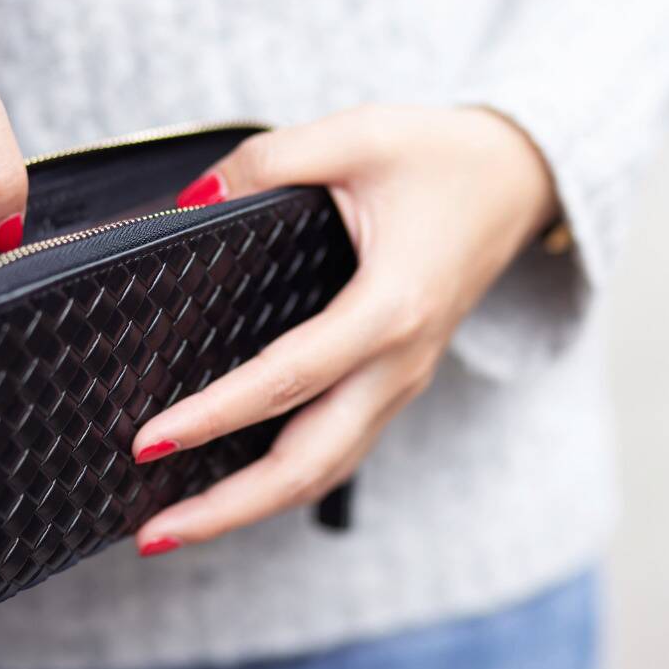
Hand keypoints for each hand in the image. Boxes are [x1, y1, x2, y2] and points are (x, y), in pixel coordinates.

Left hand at [130, 104, 556, 555]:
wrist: (520, 180)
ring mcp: (402, 380)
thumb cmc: (446, 159)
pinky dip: (284, 479)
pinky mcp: (395, 381)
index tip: (148, 441)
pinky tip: (235, 479)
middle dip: (228, 509)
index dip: (213, 416)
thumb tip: (187, 201)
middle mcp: (400, 361)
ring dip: (253, 506)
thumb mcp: (358, 135)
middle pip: (310, 464)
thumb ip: (267, 163)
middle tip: (152, 533)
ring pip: (326, 469)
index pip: (288, 380)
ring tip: (181, 525)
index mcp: (391, 306)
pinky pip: (340, 448)